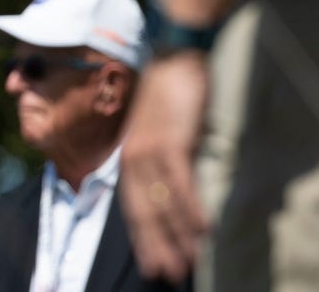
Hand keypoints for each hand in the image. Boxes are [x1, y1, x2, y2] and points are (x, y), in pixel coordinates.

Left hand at [120, 50, 209, 283]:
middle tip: (167, 273)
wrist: (170, 59)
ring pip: (163, 202)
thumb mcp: (155, 131)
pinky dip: (192, 207)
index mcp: (127, 156)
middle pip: (144, 211)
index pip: (132, 206)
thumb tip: (170, 188)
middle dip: (156, 246)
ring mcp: (150, 150)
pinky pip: (181, 182)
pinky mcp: (171, 142)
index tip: (151, 263)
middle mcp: (133, 157)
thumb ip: (157, 158)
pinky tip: (203, 229)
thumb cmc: (165, 94)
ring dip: (177, 235)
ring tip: (188, 261)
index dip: (142, 237)